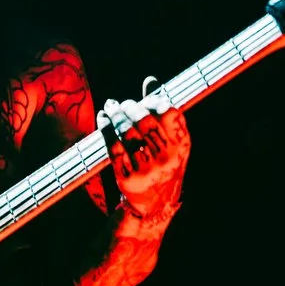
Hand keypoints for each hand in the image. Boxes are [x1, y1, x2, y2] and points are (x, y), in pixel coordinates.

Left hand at [99, 78, 189, 216]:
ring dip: (115, 116)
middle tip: (121, 104)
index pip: (169, 114)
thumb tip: (150, 80)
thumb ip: (162, 111)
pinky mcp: (127, 176)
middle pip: (145, 122)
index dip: (155, 102)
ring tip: (110, 107)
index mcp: (181, 146)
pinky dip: (105, 129)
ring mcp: (147, 169)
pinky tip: (103, 119)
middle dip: (130, 108)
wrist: (153, 205)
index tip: (145, 100)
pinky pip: (113, 147)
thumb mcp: (171, 142)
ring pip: (127, 134)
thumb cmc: (162, 164)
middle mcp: (166, 158)